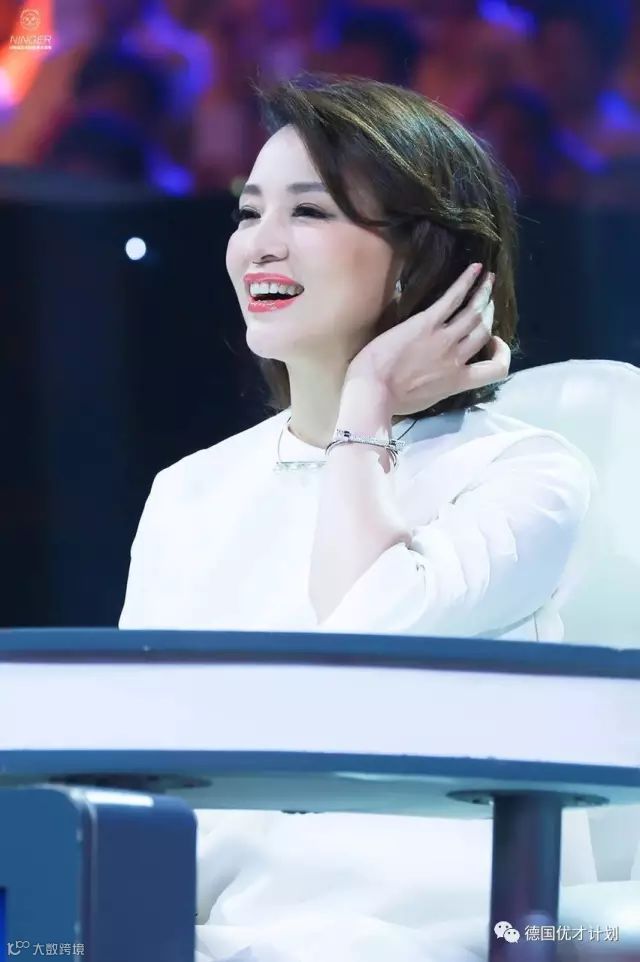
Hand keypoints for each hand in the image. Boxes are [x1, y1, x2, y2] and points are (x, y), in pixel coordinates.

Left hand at [346, 264, 509, 415]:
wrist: (373, 392)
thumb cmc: (391, 402)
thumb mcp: (425, 401)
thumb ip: (439, 387)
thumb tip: (439, 379)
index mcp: (458, 382)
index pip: (496, 370)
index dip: (502, 354)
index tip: (494, 343)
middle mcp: (457, 358)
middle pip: (484, 331)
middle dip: (490, 313)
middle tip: (488, 299)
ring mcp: (444, 339)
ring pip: (475, 312)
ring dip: (484, 293)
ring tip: (488, 280)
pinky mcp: (426, 323)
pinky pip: (453, 298)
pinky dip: (466, 281)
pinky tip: (475, 268)